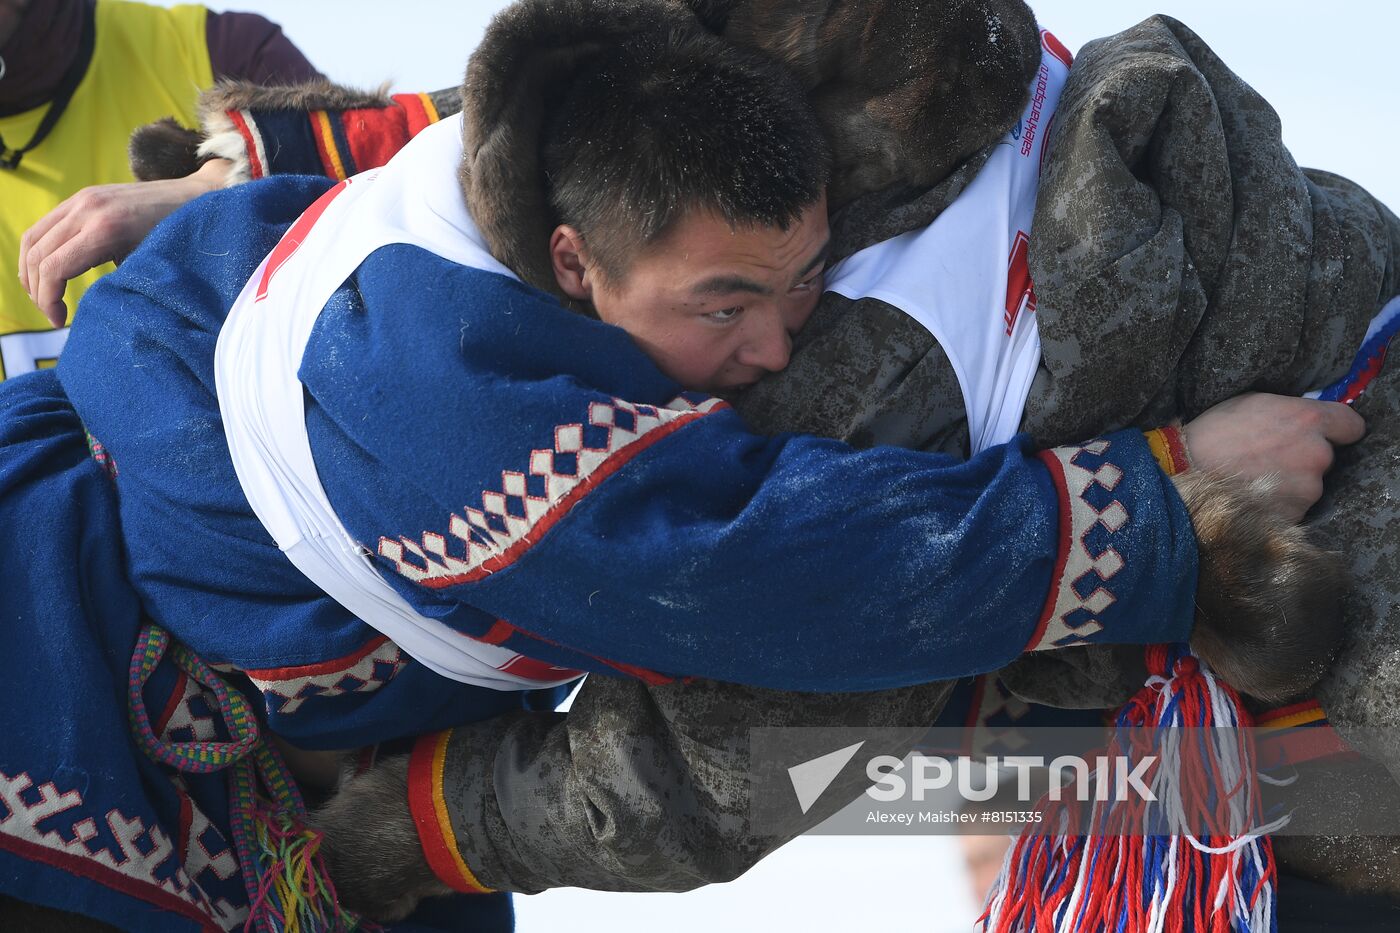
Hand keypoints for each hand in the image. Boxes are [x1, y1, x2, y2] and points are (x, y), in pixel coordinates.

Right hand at [18, 158, 230, 326]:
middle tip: (52, 314)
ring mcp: (81, 199)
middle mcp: (86, 209)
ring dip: (30, 272)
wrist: (197, 197)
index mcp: (106, 229)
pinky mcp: (81, 197)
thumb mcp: (153, 265)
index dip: (48, 300)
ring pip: (33, 239)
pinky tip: (47, 273)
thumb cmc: (181, 237)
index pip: (54, 268)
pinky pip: (44, 226)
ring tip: (44, 297)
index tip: (60, 321)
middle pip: (37, 255)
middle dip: (37, 291)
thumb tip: (94, 309)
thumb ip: (121, 283)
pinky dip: (37, 252)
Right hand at [1182, 392, 1364, 522]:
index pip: (1352, 426)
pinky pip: (1293, 506)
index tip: (1325, 434)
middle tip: (1268, 456)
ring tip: (1254, 476)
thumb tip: (1307, 419)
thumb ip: (1290, 410)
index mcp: (1309, 420)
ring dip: (1290, 482)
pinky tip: (1252, 493)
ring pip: (1309, 484)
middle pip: (1325, 457)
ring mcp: (1307, 489)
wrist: (1184, 471)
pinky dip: (1277, 502)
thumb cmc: (1213, 432)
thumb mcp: (1254, 402)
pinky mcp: (1294, 514)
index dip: (1336, 430)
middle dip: (1303, 457)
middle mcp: (1317, 454)